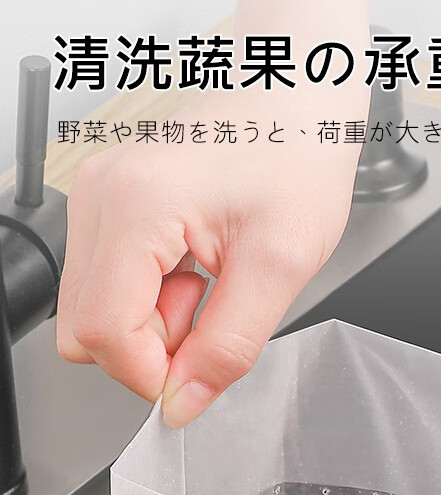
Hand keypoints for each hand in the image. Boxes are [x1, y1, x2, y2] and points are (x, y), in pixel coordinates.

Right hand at [56, 86, 367, 428]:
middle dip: (150, 346)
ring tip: (207, 280)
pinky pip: (109, 283)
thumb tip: (184, 402)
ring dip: (153, 321)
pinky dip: (151, 295)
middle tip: (209, 311)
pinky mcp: (110, 202)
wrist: (300, 92)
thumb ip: (229, 346)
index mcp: (136, 205)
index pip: (102, 333)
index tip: (199, 371)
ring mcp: (99, 196)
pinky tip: (194, 266)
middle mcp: (101, 196)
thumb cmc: (299, 153)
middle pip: (85, 328)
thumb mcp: (282, 267)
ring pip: (94, 310)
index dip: (151, 373)